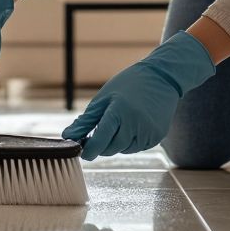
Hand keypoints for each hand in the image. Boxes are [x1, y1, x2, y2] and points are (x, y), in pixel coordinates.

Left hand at [62, 31, 215, 159]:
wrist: (162, 78)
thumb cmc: (128, 84)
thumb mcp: (104, 98)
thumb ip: (86, 121)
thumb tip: (67, 137)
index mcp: (119, 112)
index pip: (100, 141)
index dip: (89, 150)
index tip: (81, 152)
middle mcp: (135, 124)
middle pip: (111, 149)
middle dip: (102, 144)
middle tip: (100, 130)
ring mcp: (148, 132)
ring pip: (123, 150)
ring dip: (116, 142)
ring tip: (120, 121)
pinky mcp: (156, 137)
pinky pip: (137, 147)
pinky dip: (130, 141)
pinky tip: (133, 124)